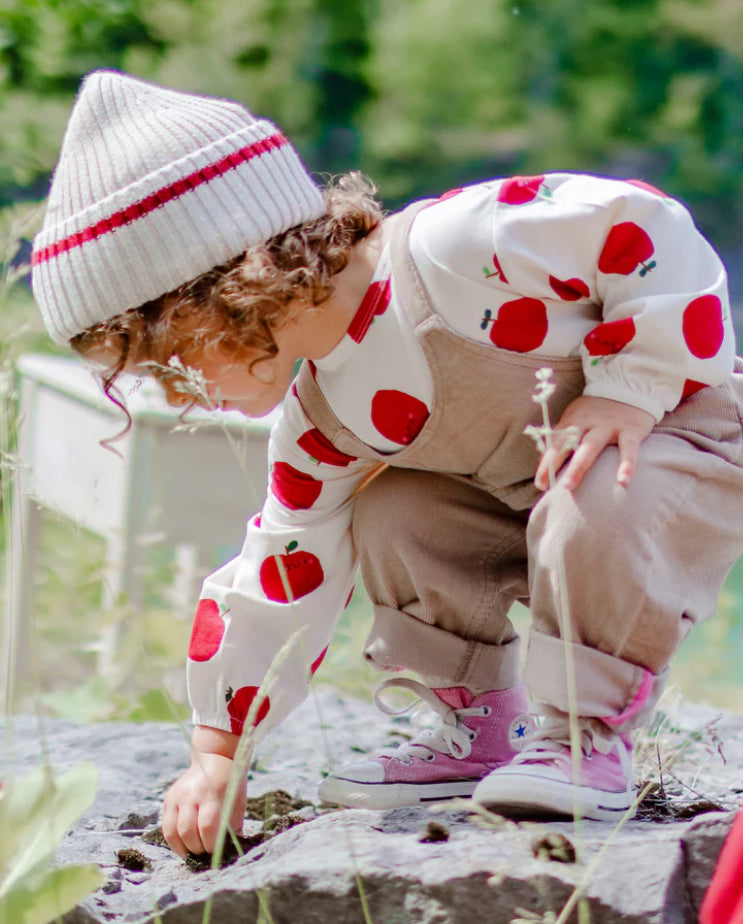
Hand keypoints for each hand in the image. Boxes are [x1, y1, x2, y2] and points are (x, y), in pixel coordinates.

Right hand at [162, 727, 245, 856]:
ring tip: (193, 852)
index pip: (207, 826)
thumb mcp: (236, 802)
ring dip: (182, 849)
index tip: (216, 852)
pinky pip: (166, 826)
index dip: (211, 845)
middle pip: (187, 831)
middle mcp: (190, 794)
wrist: (214, 758)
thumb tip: (228, 851)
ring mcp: (176, 796)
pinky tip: (184, 846)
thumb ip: (231, 826)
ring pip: (172, 832)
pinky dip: (174, 841)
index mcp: (210, 793)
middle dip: (197, 849)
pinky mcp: (168, 799)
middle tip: (205, 854)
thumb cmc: (230, 784)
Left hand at [534, 395, 654, 491]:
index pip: (554, 443)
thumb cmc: (598, 411)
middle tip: (548, 486)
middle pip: (567, 444)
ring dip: (578, 466)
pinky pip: (629, 449)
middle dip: (555, 464)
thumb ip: (565, 438)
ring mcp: (608, 426)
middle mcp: (587, 423)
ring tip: (569, 486)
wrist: (629, 387)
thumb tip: (547, 465)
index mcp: (572, 421)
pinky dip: (627, 464)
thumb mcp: (577, 418)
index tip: (540, 484)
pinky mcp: (631, 429)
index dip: (546, 463)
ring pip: (590, 446)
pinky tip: (623, 481)